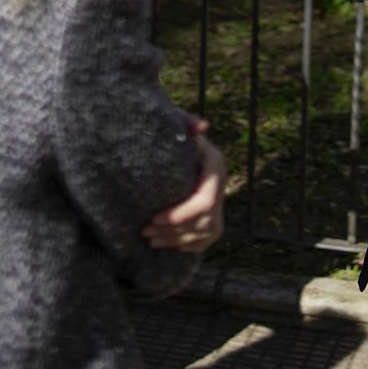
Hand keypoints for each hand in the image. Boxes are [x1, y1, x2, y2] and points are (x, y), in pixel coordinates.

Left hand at [142, 118, 225, 252]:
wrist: (179, 148)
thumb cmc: (172, 136)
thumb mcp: (176, 125)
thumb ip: (185, 122)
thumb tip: (201, 126)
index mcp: (215, 166)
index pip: (204, 203)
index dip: (181, 215)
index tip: (155, 218)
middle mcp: (221, 188)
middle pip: (203, 222)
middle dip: (173, 231)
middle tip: (145, 231)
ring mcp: (221, 206)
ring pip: (203, 234)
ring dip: (175, 240)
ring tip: (149, 239)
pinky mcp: (215, 221)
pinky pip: (204, 242)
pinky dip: (186, 246)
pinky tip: (167, 244)